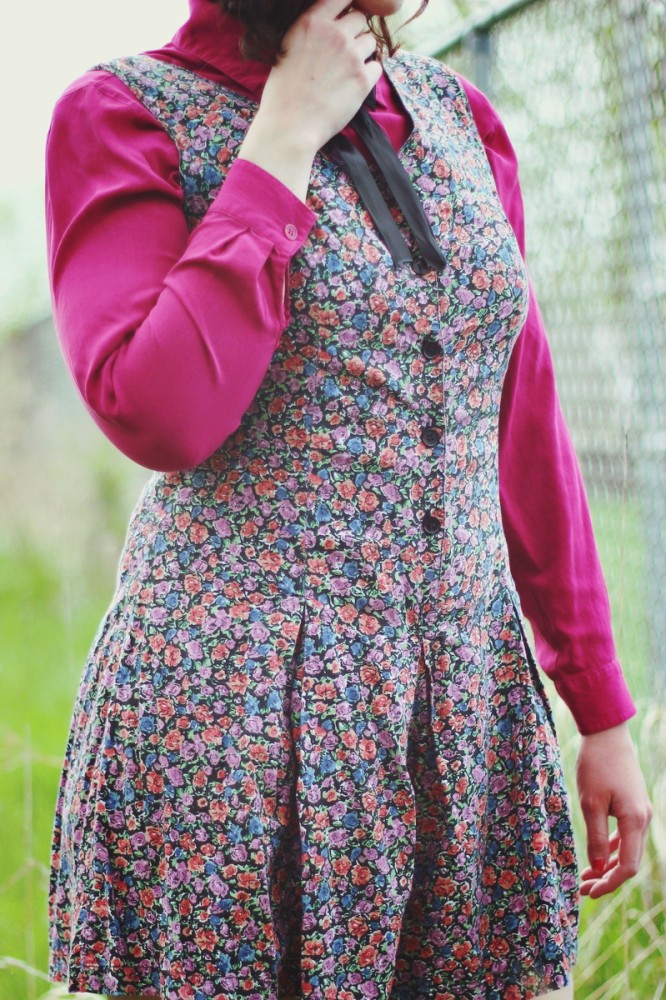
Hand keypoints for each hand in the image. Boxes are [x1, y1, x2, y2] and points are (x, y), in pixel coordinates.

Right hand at [259, 0, 381, 151]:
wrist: (290, 126)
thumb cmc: (283, 92)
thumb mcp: (288, 47)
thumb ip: (312, 29)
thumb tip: (330, 23)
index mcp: (313, 22)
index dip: (346, 5)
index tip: (344, 15)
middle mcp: (335, 34)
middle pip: (360, 18)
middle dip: (354, 31)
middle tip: (343, 51)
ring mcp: (352, 56)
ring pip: (371, 41)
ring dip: (363, 52)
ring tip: (346, 70)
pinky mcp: (363, 80)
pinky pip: (377, 66)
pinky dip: (369, 74)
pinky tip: (352, 84)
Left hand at [576, 721, 652, 897]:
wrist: (607, 734)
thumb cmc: (596, 765)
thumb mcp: (590, 803)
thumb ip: (595, 837)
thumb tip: (597, 868)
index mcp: (636, 821)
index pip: (628, 867)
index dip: (610, 883)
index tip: (589, 893)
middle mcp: (643, 820)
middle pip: (629, 861)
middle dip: (607, 879)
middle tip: (582, 889)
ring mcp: (640, 812)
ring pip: (627, 849)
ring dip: (607, 865)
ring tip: (586, 878)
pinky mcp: (633, 805)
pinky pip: (625, 835)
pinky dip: (611, 848)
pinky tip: (597, 857)